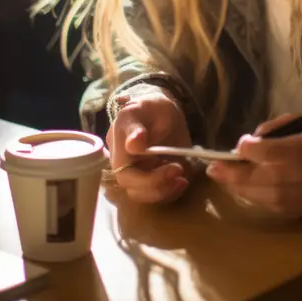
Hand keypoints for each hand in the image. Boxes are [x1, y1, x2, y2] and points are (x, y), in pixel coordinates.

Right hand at [107, 88, 192, 203]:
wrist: (162, 113)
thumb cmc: (154, 107)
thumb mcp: (148, 107)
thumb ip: (138, 126)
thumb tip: (133, 144)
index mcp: (119, 141)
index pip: (124, 170)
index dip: (147, 177)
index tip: (175, 166)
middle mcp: (121, 160)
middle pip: (131, 186)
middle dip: (157, 184)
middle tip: (180, 171)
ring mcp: (133, 171)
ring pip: (140, 194)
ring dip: (163, 191)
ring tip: (183, 179)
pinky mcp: (146, 179)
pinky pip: (152, 193)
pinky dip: (168, 192)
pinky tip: (182, 181)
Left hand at [206, 114, 301, 217]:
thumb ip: (276, 131)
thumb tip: (247, 145)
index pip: (286, 151)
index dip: (258, 150)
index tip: (239, 146)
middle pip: (276, 179)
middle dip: (240, 175)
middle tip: (215, 169)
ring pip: (274, 198)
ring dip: (243, 189)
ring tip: (223, 179)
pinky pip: (279, 209)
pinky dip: (257, 198)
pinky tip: (242, 189)